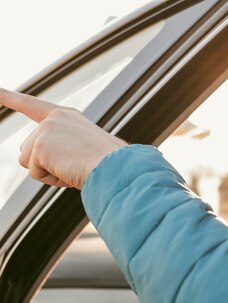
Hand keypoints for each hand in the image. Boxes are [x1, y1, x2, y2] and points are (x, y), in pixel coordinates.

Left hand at [0, 88, 127, 188]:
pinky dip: (52, 179)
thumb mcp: (86, 150)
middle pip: (28, 149)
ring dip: (49, 172)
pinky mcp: (41, 146)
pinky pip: (35, 173)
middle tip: (76, 164)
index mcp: (67, 116)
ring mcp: (46, 130)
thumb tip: (48, 162)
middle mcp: (55, 118)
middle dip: (45, 164)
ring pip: (28, 163)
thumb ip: (63, 149)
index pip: (32, 106)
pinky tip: (70, 171)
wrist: (117, 168)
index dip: (10, 97)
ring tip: (75, 167)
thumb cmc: (109, 165)